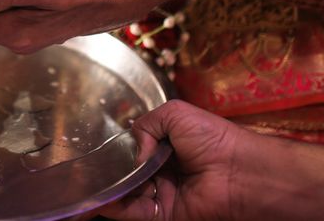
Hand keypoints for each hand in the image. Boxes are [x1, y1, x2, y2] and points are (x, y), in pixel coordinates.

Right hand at [97, 100, 243, 220]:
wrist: (239, 172)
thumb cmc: (213, 138)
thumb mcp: (176, 114)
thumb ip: (145, 126)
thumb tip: (134, 153)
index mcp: (166, 147)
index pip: (132, 151)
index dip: (115, 152)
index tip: (95, 151)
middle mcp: (162, 172)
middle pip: (126, 174)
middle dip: (107, 172)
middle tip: (85, 169)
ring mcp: (162, 195)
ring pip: (125, 194)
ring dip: (106, 189)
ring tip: (86, 183)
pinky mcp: (164, 215)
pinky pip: (133, 212)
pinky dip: (114, 206)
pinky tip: (99, 198)